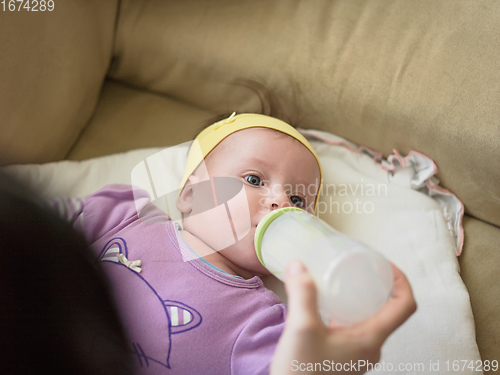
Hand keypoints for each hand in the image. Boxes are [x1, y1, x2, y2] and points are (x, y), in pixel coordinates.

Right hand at [271, 261, 415, 373]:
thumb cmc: (303, 373)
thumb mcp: (301, 329)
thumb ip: (302, 294)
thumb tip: (298, 265)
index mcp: (371, 339)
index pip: (405, 305)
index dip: (400, 279)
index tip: (383, 263)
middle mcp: (370, 347)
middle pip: (388, 310)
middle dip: (378, 284)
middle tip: (360, 267)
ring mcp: (357, 354)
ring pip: (370, 319)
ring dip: (362, 298)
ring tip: (343, 282)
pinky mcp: (343, 357)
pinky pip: (354, 328)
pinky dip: (347, 312)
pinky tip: (326, 306)